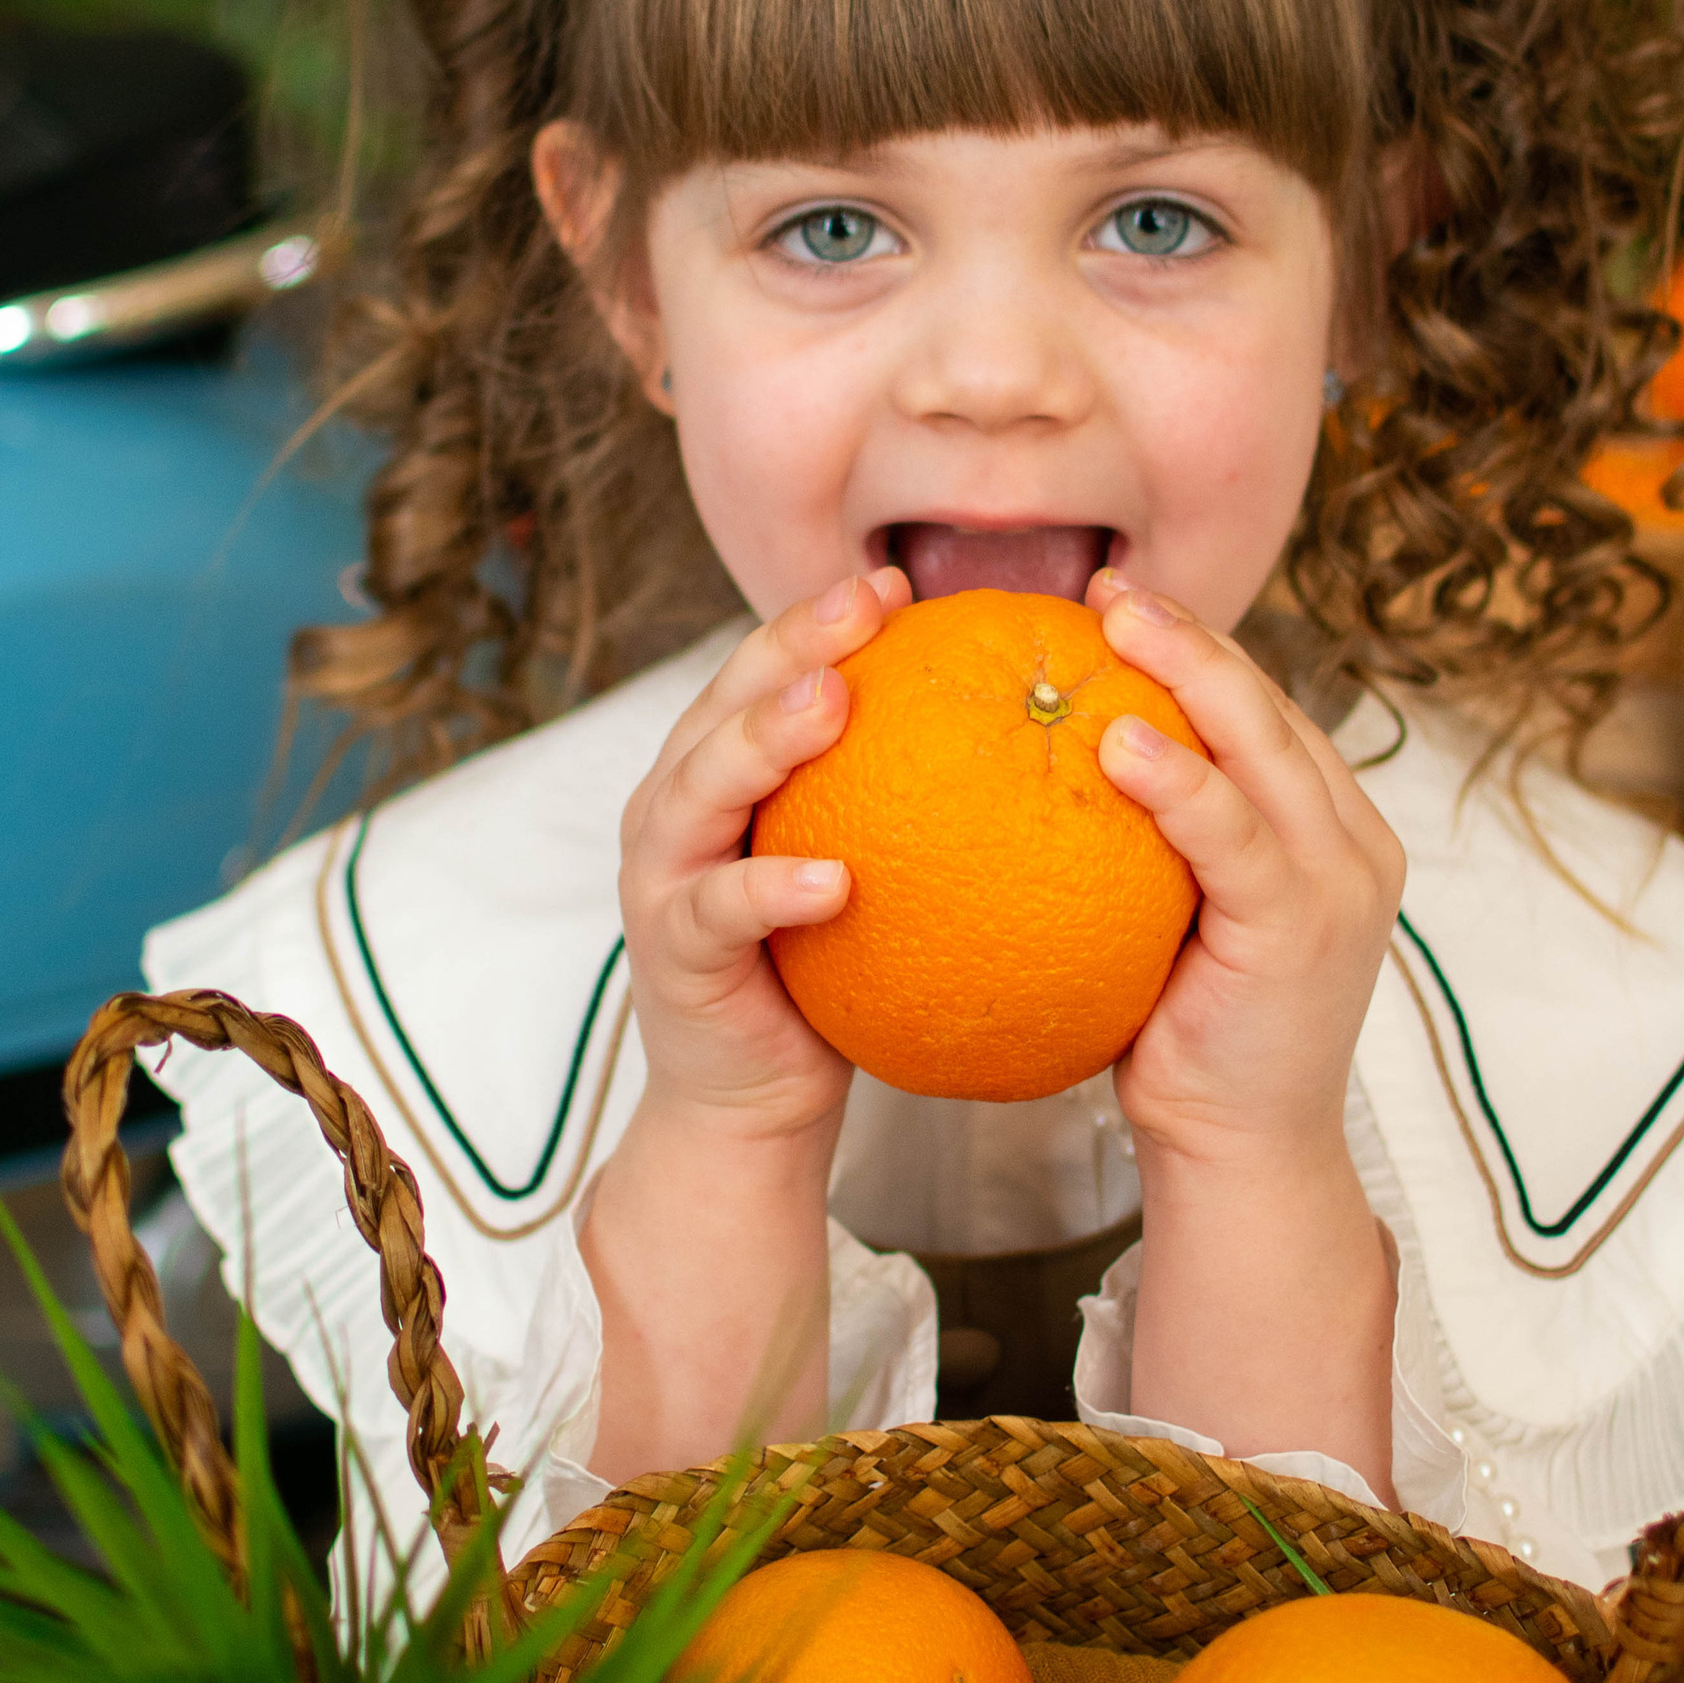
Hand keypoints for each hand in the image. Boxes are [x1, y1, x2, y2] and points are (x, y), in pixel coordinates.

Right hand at [613, 567, 907, 1149]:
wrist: (750, 1100)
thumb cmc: (817, 974)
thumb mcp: (861, 869)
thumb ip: (900, 803)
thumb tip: (1022, 734)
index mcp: (714, 774)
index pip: (760, 676)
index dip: (818, 620)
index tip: (896, 582)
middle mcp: (673, 808)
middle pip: (721, 704)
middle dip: (790, 645)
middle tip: (865, 604)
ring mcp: (661, 878)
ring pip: (699, 788)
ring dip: (763, 739)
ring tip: (832, 700)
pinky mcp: (672, 953)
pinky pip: (720, 912)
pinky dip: (771, 890)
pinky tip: (835, 881)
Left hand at [1085, 577, 1402, 1487]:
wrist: (1242, 1157)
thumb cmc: (1187, 1046)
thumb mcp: (1166, 926)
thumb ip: (1143, 852)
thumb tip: (1041, 779)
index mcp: (1329, 834)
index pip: (1261, 718)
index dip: (1194, 652)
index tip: (1114, 606)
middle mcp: (1351, 845)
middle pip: (1271, 709)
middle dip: (1194, 637)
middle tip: (1111, 589)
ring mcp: (1339, 883)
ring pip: (1265, 748)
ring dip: (1191, 673)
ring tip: (1117, 623)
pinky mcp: (1303, 926)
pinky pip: (1235, 833)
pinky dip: (1182, 780)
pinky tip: (1117, 736)